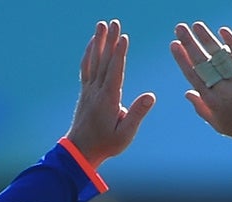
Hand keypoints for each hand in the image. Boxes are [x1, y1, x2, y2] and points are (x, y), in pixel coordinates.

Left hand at [67, 20, 157, 165]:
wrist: (81, 150)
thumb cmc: (106, 145)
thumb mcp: (125, 135)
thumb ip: (137, 114)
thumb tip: (150, 96)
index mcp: (108, 100)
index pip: (115, 71)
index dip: (119, 53)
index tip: (123, 36)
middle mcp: (96, 90)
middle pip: (104, 60)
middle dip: (109, 40)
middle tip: (114, 22)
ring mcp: (89, 90)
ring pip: (93, 60)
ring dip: (97, 41)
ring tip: (102, 25)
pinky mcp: (85, 92)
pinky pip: (86, 67)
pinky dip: (88, 53)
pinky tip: (91, 43)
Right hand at [170, 21, 231, 137]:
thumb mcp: (219, 123)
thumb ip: (201, 108)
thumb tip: (187, 92)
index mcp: (212, 101)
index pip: (193, 76)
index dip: (182, 59)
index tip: (174, 45)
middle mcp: (223, 90)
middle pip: (203, 62)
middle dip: (189, 44)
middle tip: (179, 28)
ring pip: (219, 56)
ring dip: (207, 38)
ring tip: (196, 25)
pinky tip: (223, 31)